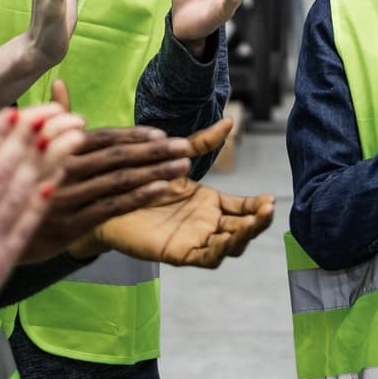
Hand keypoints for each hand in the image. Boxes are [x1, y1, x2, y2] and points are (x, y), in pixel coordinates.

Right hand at [0, 104, 64, 343]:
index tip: (12, 112)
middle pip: (2, 171)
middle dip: (24, 140)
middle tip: (42, 114)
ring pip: (19, 193)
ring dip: (39, 163)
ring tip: (55, 137)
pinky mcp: (3, 259)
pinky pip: (27, 224)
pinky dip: (41, 200)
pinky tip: (54, 180)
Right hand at [18, 82, 198, 261]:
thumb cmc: (13, 181)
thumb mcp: (25, 146)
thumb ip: (50, 119)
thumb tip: (58, 83)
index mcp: (58, 147)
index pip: (103, 137)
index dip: (134, 135)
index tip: (162, 133)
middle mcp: (65, 168)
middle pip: (118, 156)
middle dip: (155, 151)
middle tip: (186, 147)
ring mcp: (69, 197)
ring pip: (120, 180)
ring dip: (156, 172)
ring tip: (183, 166)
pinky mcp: (70, 224)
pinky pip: (111, 207)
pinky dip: (138, 197)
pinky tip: (161, 189)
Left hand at [75, 119, 272, 266]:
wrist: (108, 200)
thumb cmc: (141, 181)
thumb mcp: (175, 160)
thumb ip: (202, 143)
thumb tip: (229, 121)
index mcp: (210, 204)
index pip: (244, 209)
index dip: (259, 207)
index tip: (269, 199)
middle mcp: (207, 224)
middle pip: (244, 229)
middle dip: (259, 222)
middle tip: (267, 210)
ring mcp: (195, 240)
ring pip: (230, 246)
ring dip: (243, 237)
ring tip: (250, 224)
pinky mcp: (179, 253)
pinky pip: (206, 257)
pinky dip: (219, 250)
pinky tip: (226, 238)